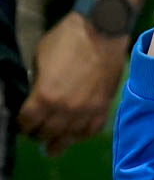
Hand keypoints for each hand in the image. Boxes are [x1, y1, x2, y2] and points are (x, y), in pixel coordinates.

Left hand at [19, 13, 127, 152]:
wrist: (102, 32)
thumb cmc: (66, 40)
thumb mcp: (40, 59)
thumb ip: (38, 82)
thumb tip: (37, 96)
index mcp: (44, 97)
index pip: (28, 122)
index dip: (22, 124)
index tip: (23, 124)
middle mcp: (65, 110)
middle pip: (48, 133)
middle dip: (39, 135)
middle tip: (36, 135)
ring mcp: (87, 110)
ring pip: (70, 137)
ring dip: (60, 142)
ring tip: (54, 147)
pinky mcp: (104, 107)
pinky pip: (92, 130)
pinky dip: (82, 135)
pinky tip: (76, 135)